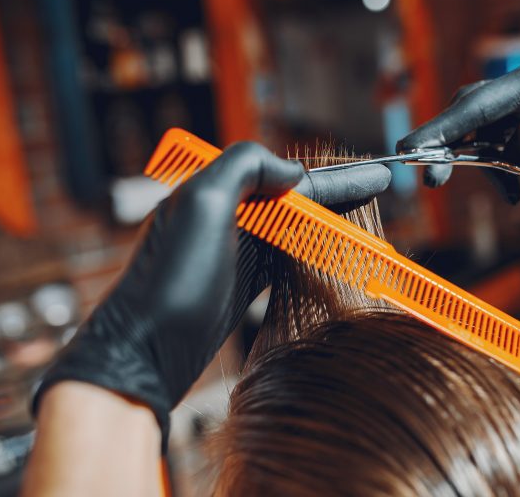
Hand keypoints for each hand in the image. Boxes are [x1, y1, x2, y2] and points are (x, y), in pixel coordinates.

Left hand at [33, 142, 390, 448]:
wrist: (141, 351)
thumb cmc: (169, 280)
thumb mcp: (201, 204)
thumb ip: (243, 168)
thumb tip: (290, 171)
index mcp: (217, 191)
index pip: (290, 179)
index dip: (337, 177)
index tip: (378, 174)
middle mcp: (224, 218)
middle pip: (294, 200)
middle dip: (337, 192)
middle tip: (378, 186)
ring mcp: (229, 253)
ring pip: (289, 227)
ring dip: (326, 220)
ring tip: (361, 214)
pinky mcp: (234, 285)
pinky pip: (280, 258)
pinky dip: (306, 250)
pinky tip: (324, 250)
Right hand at [398, 48, 519, 200]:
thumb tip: (511, 147)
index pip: (478, 102)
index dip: (440, 128)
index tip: (410, 152)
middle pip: (473, 114)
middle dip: (450, 147)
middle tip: (432, 180)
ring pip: (488, 133)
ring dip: (483, 163)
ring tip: (504, 190)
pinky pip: (509, 148)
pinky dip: (506, 169)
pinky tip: (517, 187)